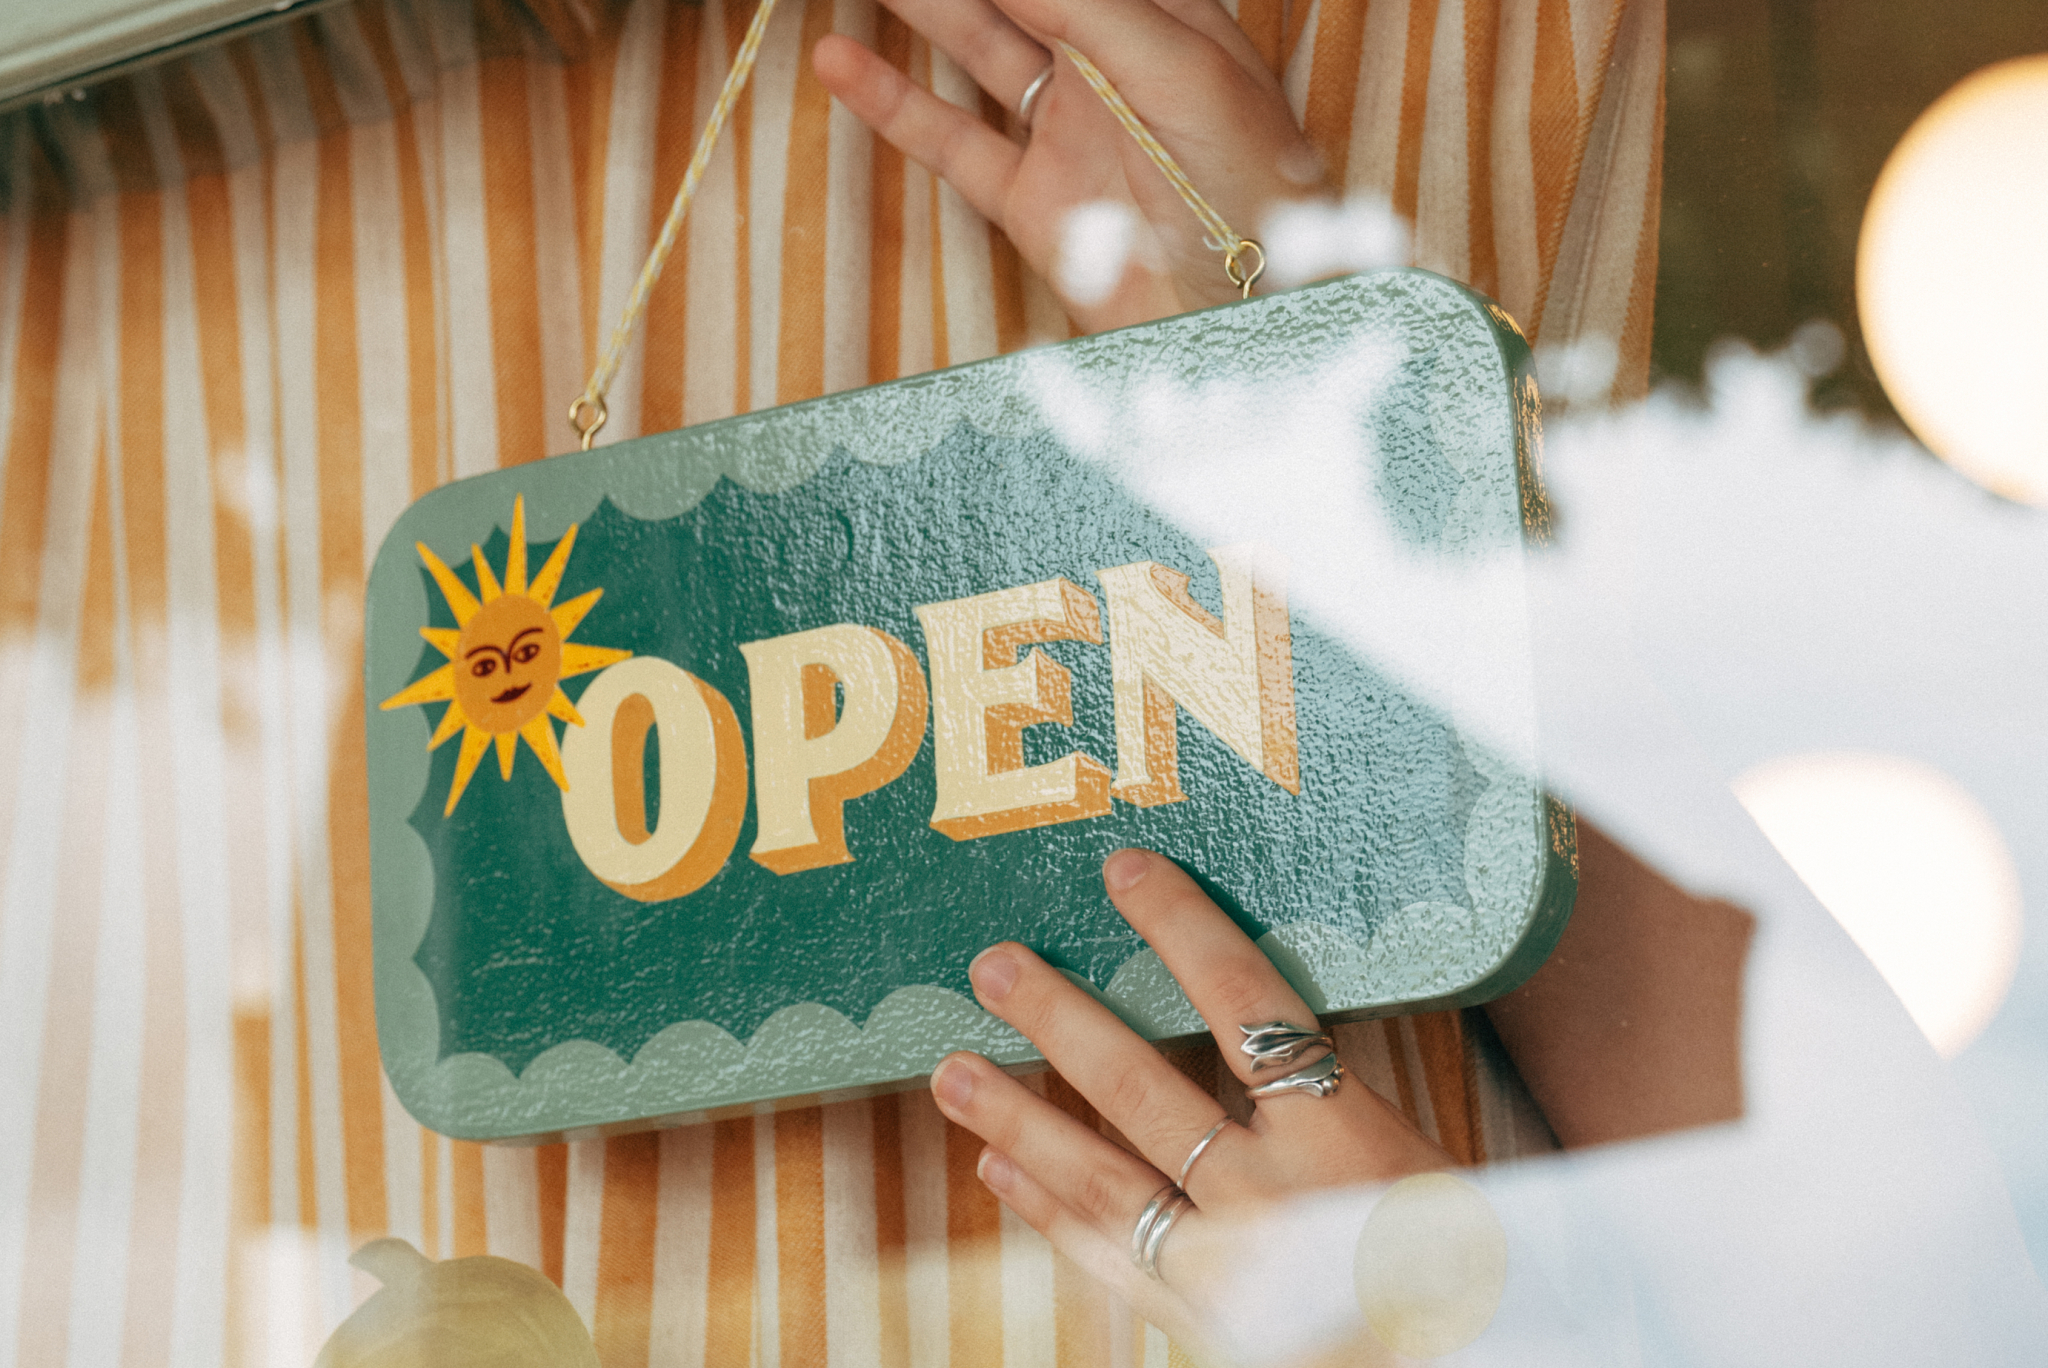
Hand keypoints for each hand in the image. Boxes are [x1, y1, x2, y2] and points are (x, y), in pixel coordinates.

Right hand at [813, 0, 1326, 332]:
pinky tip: (840, 63)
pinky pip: (952, 142)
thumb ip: (1090, 7)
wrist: (1246, 321)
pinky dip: (893, 104)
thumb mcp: (1180, 71)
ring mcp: (1070, 133)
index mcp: (1165, 20)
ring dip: (921, 7)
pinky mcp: (1035, 202)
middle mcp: (1112, 68)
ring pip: (978, 47)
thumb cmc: (1249, 190)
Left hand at [930, 848, 1448, 1353]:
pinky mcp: (1206, 1327)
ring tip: (951, 1070)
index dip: (1182, 928)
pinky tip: (999, 1169)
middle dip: (1060, 1020)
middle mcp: (1275, 1201)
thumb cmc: (1476, 1272)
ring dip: (1017, 1118)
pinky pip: (1109, 1258)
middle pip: (1142, 1089)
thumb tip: (1258, 1030)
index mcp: (1349, 1139)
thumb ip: (1341, 1101)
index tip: (1126, 870)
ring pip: (1101, 1182)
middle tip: (992, 965)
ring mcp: (1230, 1272)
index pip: (1248, 1003)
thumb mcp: (1434, 1163)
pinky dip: (1048, 1212)